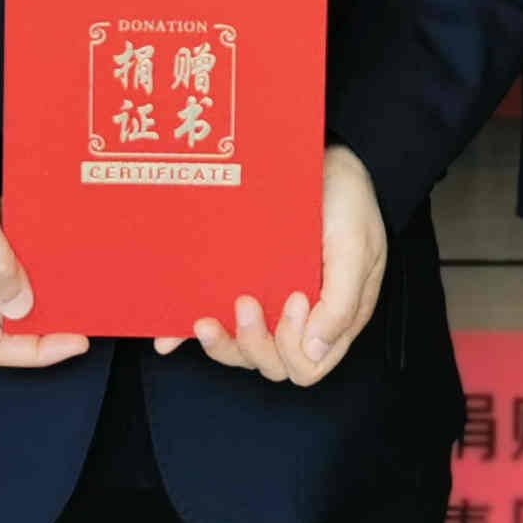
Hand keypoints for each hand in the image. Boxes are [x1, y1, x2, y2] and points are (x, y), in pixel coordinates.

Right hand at [0, 142, 89, 370]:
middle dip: (46, 328)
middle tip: (90, 317)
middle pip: (5, 331)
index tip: (77, 341)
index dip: (35, 352)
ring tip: (84, 297)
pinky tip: (64, 274)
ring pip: (12, 307)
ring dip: (45, 303)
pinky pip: (12, 282)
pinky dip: (37, 281)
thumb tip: (24, 307)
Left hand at [163, 143, 386, 385]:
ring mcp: (269, 305)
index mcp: (332, 317)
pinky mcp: (241, 287)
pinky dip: (186, 336)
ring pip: (241, 353)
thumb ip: (341, 303)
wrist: (326, 157)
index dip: (294, 347)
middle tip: (246, 301)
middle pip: (270, 364)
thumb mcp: (355, 246)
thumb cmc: (347, 201)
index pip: (307, 366)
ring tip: (205, 319)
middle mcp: (299, 319)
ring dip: (222, 344)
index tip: (294, 300)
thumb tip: (313, 351)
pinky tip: (166, 339)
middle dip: (253, 342)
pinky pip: (214, 323)